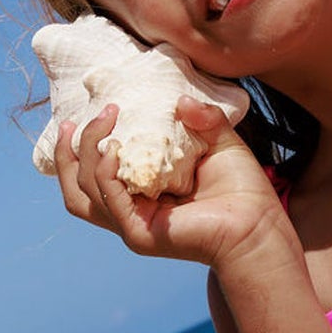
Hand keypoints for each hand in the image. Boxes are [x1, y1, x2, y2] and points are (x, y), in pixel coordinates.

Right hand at [54, 97, 299, 275]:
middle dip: (72, 149)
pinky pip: (108, 201)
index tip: (82, 115)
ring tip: (105, 122)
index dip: (78, 148)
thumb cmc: (243, 189)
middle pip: (77, 185)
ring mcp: (131, 224)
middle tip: (88, 116)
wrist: (259, 224)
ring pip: (83, 192)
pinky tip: (114, 150)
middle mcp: (130, 210)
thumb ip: (203, 119)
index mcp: (141, 192)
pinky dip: (104, 174)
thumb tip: (181, 99)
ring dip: (86, 153)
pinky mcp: (140, 233)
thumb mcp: (220, 142)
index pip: (93, 174)